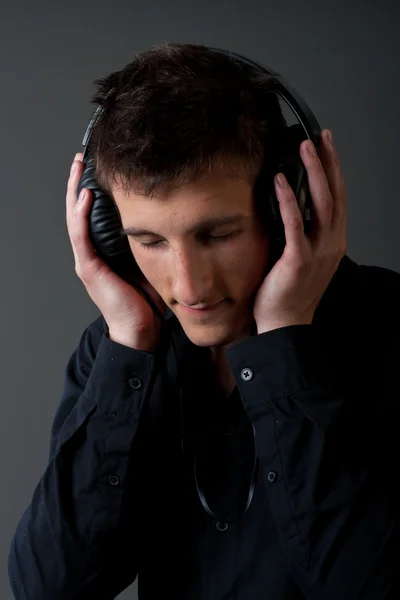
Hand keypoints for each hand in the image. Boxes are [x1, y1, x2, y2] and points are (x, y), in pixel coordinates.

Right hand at [66, 153, 167, 342]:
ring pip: (75, 218)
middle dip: (78, 182)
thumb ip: (152, 241)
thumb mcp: (150, 261)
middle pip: (79, 210)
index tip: (97, 167)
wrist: (141, 329)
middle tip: (81, 157)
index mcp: (103, 250)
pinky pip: (82, 237)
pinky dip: (81, 215)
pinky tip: (85, 195)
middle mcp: (91, 252)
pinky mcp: (89, 269)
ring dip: (75, 191)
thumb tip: (171, 217)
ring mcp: (88, 260)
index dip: (92, 189)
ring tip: (78, 167)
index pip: (93, 214)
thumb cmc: (146, 299)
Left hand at [253, 129, 346, 333]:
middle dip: (328, 162)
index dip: (334, 171)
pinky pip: (295, 223)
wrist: (284, 324)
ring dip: (314, 172)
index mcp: (333, 242)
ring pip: (321, 203)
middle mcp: (331, 243)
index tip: (326, 148)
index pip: (337, 199)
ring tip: (305, 148)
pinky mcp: (299, 259)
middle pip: (334, 194)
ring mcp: (318, 251)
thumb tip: (290, 207)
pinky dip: (289, 200)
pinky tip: (281, 181)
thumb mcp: (302, 258)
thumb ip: (302, 233)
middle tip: (320, 138)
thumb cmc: (288, 293)